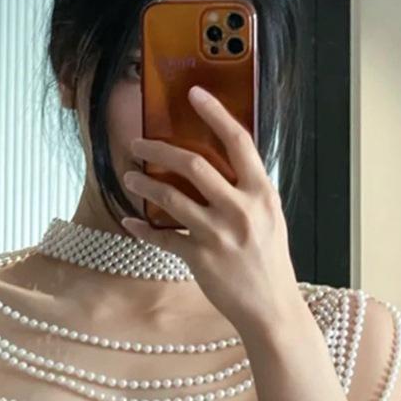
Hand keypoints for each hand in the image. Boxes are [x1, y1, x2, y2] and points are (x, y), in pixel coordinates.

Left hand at [119, 84, 307, 339]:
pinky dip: (143, 229)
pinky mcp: (200, 258)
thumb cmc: (269, 261)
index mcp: (262, 192)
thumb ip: (248, 191)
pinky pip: (163, 237)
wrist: (271, 306)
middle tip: (138, 145)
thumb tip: (223, 165)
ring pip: (171, 197)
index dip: (215, 113)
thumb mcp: (270, 217)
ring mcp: (219, 234)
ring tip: (130, 176)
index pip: (238, 141)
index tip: (194, 94)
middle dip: (159, 149)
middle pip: (193, 164)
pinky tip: (130, 221)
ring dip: (144, 184)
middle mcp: (240, 208)